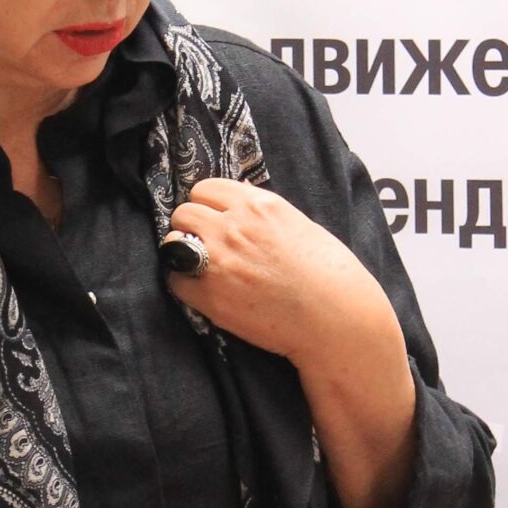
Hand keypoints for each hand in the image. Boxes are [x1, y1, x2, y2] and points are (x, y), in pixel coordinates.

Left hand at [166, 178, 399, 374]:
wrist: (335, 319)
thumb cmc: (328, 274)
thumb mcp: (298, 224)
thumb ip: (262, 214)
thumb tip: (235, 207)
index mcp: (258, 205)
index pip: (205, 188)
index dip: (208, 204)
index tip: (214, 217)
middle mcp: (234, 228)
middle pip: (184, 212)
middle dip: (192, 226)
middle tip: (206, 243)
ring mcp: (220, 262)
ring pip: (172, 242)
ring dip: (182, 252)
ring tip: (201, 265)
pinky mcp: (212, 297)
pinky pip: (176, 281)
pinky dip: (185, 284)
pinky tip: (204, 290)